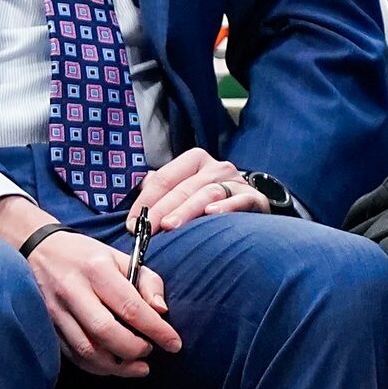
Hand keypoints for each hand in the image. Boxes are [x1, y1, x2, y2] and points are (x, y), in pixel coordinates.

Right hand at [27, 231, 179, 374]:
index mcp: (97, 270)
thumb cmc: (87, 255)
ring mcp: (56, 310)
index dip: (156, 330)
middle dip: (134, 349)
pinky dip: (97, 366)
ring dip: (116, 366)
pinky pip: (74, 355)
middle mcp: (73, 290)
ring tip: (137, 367)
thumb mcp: (120, 258)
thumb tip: (161, 312)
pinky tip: (113, 366)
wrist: (37, 249)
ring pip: (87, 350)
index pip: (130, 307)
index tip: (174, 344)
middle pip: (106, 332)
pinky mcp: (48, 326)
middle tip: (149, 351)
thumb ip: (147, 282)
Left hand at [128, 149, 268, 231]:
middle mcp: (216, 167)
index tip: (132, 223)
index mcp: (195, 160)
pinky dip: (225, 206)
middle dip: (162, 209)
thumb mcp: (184, 187)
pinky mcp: (255, 198)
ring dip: (187, 210)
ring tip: (171, 225)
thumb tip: (135, 189)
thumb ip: (161, 187)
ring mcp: (236, 182)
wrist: (250, 204)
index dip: (146, 201)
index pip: (164, 178)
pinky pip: (240, 200)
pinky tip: (212, 214)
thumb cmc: (209, 199)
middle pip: (184, 187)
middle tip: (148, 228)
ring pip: (207, 193)